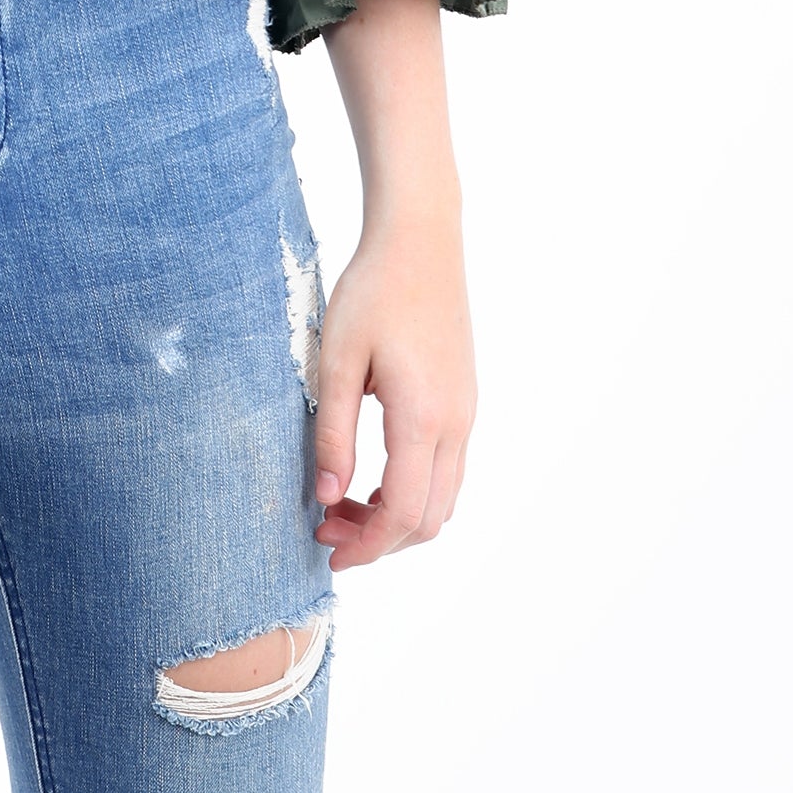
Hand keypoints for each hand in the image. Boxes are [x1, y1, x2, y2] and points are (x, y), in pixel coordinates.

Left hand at [311, 216, 476, 569]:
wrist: (421, 240)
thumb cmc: (373, 291)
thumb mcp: (336, 359)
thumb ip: (333, 433)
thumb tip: (327, 495)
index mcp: (423, 418)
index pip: (403, 513)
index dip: (367, 546)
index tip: (329, 553)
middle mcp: (456, 423)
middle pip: (430, 518)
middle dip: (380, 540)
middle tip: (326, 529)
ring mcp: (466, 412)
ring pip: (444, 497)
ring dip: (397, 517)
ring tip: (343, 503)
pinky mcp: (464, 400)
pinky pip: (447, 468)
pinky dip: (414, 489)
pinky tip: (372, 474)